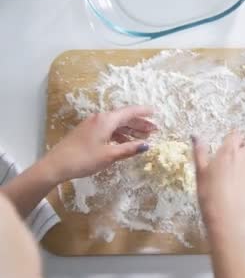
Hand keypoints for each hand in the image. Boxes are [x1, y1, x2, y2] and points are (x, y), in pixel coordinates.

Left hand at [41, 106, 155, 183]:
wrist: (56, 165)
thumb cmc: (84, 159)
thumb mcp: (110, 155)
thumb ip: (129, 149)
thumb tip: (147, 145)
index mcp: (106, 120)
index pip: (130, 112)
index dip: (144, 112)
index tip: (155, 112)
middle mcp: (100, 118)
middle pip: (124, 117)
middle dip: (139, 123)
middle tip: (154, 130)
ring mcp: (92, 124)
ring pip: (116, 123)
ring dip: (130, 129)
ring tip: (143, 137)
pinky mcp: (87, 132)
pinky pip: (108, 129)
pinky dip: (120, 133)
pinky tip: (125, 142)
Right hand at [192, 131, 244, 237]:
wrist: (228, 217)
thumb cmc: (210, 194)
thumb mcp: (200, 172)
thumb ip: (199, 152)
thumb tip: (196, 136)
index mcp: (229, 152)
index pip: (235, 135)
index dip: (231, 137)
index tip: (226, 143)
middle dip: (242, 146)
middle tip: (231, 156)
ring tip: (235, 170)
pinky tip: (240, 184)